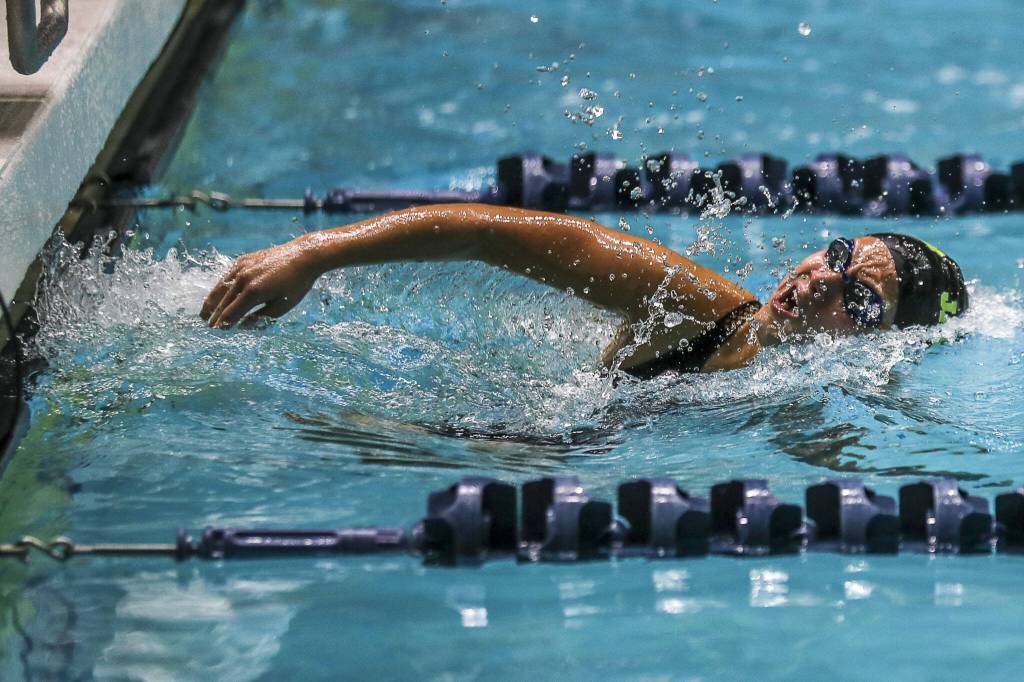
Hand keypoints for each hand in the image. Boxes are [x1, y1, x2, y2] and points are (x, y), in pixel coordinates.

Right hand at [201, 238, 322, 327]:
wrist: (303, 256)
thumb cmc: (296, 284)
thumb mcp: (282, 306)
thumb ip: (261, 318)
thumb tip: (243, 326)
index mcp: (253, 292)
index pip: (232, 313)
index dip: (223, 324)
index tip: (217, 332)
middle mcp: (244, 279)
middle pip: (223, 301)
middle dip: (215, 316)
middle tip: (207, 326)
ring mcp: (242, 267)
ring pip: (221, 287)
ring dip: (211, 301)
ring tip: (205, 313)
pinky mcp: (243, 260)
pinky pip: (227, 276)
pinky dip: (220, 287)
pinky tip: (217, 295)